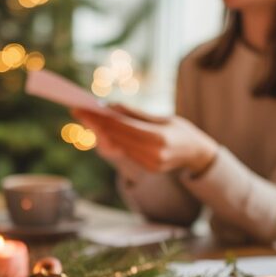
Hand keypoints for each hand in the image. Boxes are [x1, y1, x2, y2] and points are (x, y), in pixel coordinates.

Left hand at [73, 105, 217, 173]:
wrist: (197, 154)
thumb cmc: (180, 129)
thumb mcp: (162, 116)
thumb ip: (135, 114)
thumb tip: (110, 107)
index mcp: (158, 138)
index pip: (122, 126)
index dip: (100, 117)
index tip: (83, 107)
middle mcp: (152, 155)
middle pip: (115, 137)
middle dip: (95, 123)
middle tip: (77, 110)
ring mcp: (148, 165)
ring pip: (116, 147)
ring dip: (99, 132)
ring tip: (85, 118)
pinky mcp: (146, 169)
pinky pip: (123, 153)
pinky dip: (110, 141)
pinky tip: (99, 131)